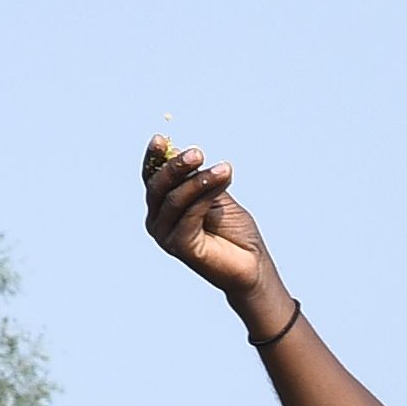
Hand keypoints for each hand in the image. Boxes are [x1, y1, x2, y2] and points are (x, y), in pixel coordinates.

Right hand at [141, 135, 286, 327]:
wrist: (253, 267)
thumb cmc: (236, 234)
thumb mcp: (218, 199)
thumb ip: (202, 181)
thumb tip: (190, 155)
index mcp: (162, 207)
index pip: (152, 178)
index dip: (155, 158)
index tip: (160, 138)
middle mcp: (157, 220)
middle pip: (158, 186)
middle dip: (175, 166)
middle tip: (197, 152)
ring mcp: (165, 234)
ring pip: (175, 198)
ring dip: (199, 180)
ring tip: (224, 168)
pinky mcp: (179, 246)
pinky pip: (190, 213)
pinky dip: (206, 195)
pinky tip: (223, 180)